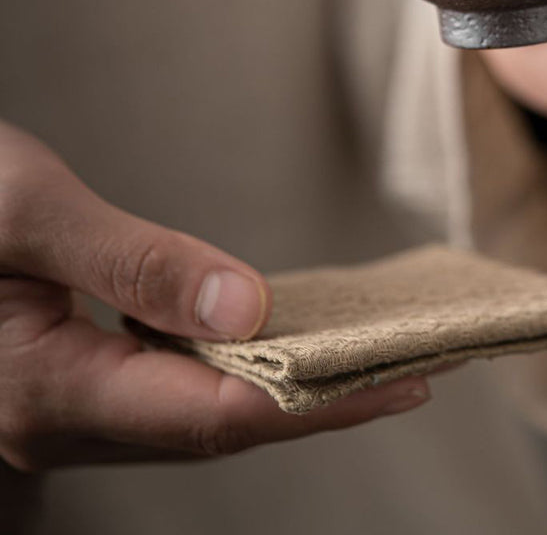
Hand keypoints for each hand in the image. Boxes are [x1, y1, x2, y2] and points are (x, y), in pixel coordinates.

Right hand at [0, 123, 429, 470]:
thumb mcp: (26, 211)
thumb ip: (135, 264)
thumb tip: (249, 311)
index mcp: (48, 388)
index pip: (217, 414)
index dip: (321, 403)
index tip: (407, 379)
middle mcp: (62, 415)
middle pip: (221, 424)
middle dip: (325, 401)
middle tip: (419, 365)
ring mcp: (65, 405)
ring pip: (198, 409)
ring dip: (288, 385)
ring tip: (371, 351)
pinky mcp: (71, 378)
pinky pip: (172, 384)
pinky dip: (239, 363)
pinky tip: (278, 334)